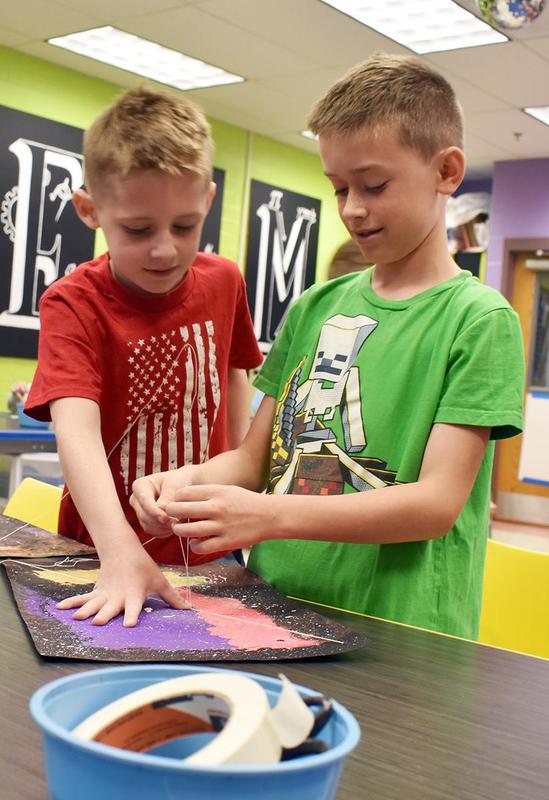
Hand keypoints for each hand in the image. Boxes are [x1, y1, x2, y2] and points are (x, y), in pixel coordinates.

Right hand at [55, 543, 189, 626]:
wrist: (122, 549)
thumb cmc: (143, 567)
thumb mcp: (159, 580)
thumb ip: (172, 597)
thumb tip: (190, 610)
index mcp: (135, 594)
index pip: (135, 607)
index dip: (133, 615)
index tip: (130, 624)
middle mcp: (118, 596)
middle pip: (111, 607)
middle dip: (105, 615)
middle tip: (97, 622)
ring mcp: (105, 594)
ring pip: (94, 603)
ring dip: (85, 610)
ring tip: (77, 618)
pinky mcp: (96, 592)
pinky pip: (82, 598)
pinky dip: (71, 603)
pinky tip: (60, 609)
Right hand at [130, 467, 196, 537]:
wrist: (184, 485)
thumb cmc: (179, 481)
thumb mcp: (174, 485)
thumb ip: (167, 498)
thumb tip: (162, 515)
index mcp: (139, 486)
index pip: (144, 502)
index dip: (155, 512)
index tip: (167, 518)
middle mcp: (136, 500)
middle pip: (144, 516)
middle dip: (161, 521)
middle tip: (178, 522)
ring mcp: (140, 512)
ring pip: (148, 526)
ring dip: (164, 527)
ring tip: (179, 521)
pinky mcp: (146, 523)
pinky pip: (153, 532)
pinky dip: (164, 531)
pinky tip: (174, 525)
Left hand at [165, 484, 277, 554]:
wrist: (270, 516)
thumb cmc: (246, 502)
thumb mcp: (227, 490)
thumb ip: (206, 494)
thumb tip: (182, 500)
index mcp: (216, 492)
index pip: (184, 493)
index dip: (175, 498)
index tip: (176, 502)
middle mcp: (217, 508)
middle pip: (181, 510)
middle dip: (171, 513)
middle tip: (172, 516)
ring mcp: (221, 526)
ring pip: (187, 530)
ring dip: (178, 530)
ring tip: (180, 530)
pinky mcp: (226, 542)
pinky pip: (200, 547)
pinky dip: (193, 545)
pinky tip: (195, 542)